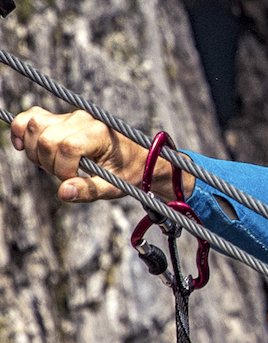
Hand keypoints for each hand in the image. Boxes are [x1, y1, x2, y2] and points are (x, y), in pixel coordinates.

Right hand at [9, 106, 152, 202]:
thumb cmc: (128, 173)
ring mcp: (69, 117)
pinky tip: (21, 146)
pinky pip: (31, 117)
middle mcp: (82, 119)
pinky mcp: (59, 119)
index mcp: (99, 133)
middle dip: (49, 163)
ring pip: (34, 127)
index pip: (67, 147)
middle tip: (66, 175)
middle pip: (46, 139)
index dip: (64, 169)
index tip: (75, 180)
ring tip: (54, 165)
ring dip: (35, 151)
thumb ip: (89, 191)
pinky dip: (21, 130)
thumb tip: (63, 193)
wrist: (138, 157)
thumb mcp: (115, 187)